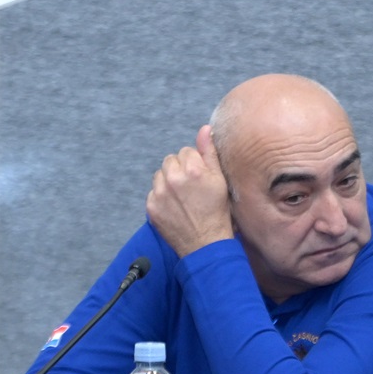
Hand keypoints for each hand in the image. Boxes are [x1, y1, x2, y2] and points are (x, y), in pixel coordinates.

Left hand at [146, 124, 233, 256]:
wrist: (206, 244)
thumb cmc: (218, 212)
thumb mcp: (221, 181)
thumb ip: (210, 152)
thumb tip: (205, 129)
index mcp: (192, 170)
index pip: (186, 151)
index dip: (195, 163)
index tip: (201, 177)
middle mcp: (173, 179)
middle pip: (171, 160)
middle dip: (180, 170)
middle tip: (192, 187)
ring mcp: (159, 193)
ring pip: (160, 175)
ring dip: (169, 181)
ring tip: (183, 197)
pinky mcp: (151, 206)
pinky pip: (154, 192)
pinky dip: (162, 197)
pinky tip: (175, 207)